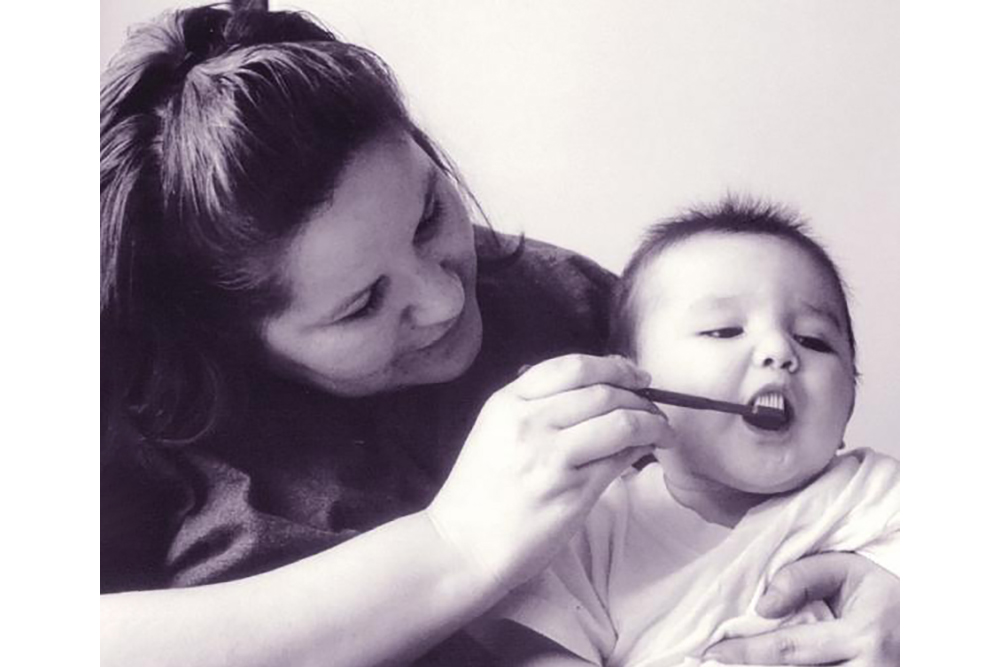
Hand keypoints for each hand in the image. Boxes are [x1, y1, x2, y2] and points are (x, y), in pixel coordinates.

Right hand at [427, 354, 674, 593]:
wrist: (463, 544)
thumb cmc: (480, 490)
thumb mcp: (495, 430)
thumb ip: (536, 405)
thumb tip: (600, 388)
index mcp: (508, 403)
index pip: (572, 367)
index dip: (614, 366)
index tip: (634, 375)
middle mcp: (529, 424)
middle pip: (603, 391)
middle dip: (638, 395)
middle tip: (653, 405)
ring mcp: (551, 458)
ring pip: (620, 421)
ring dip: (651, 422)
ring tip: (661, 429)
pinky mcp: (572, 493)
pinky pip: (620, 460)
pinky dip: (641, 449)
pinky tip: (646, 450)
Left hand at [704, 552, 898, 665]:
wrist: (930, 617)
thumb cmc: (884, 590)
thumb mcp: (847, 569)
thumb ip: (802, 577)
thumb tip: (762, 607)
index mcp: (864, 636)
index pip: (789, 649)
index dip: (745, 652)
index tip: (712, 651)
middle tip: (712, 662)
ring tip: (737, 663)